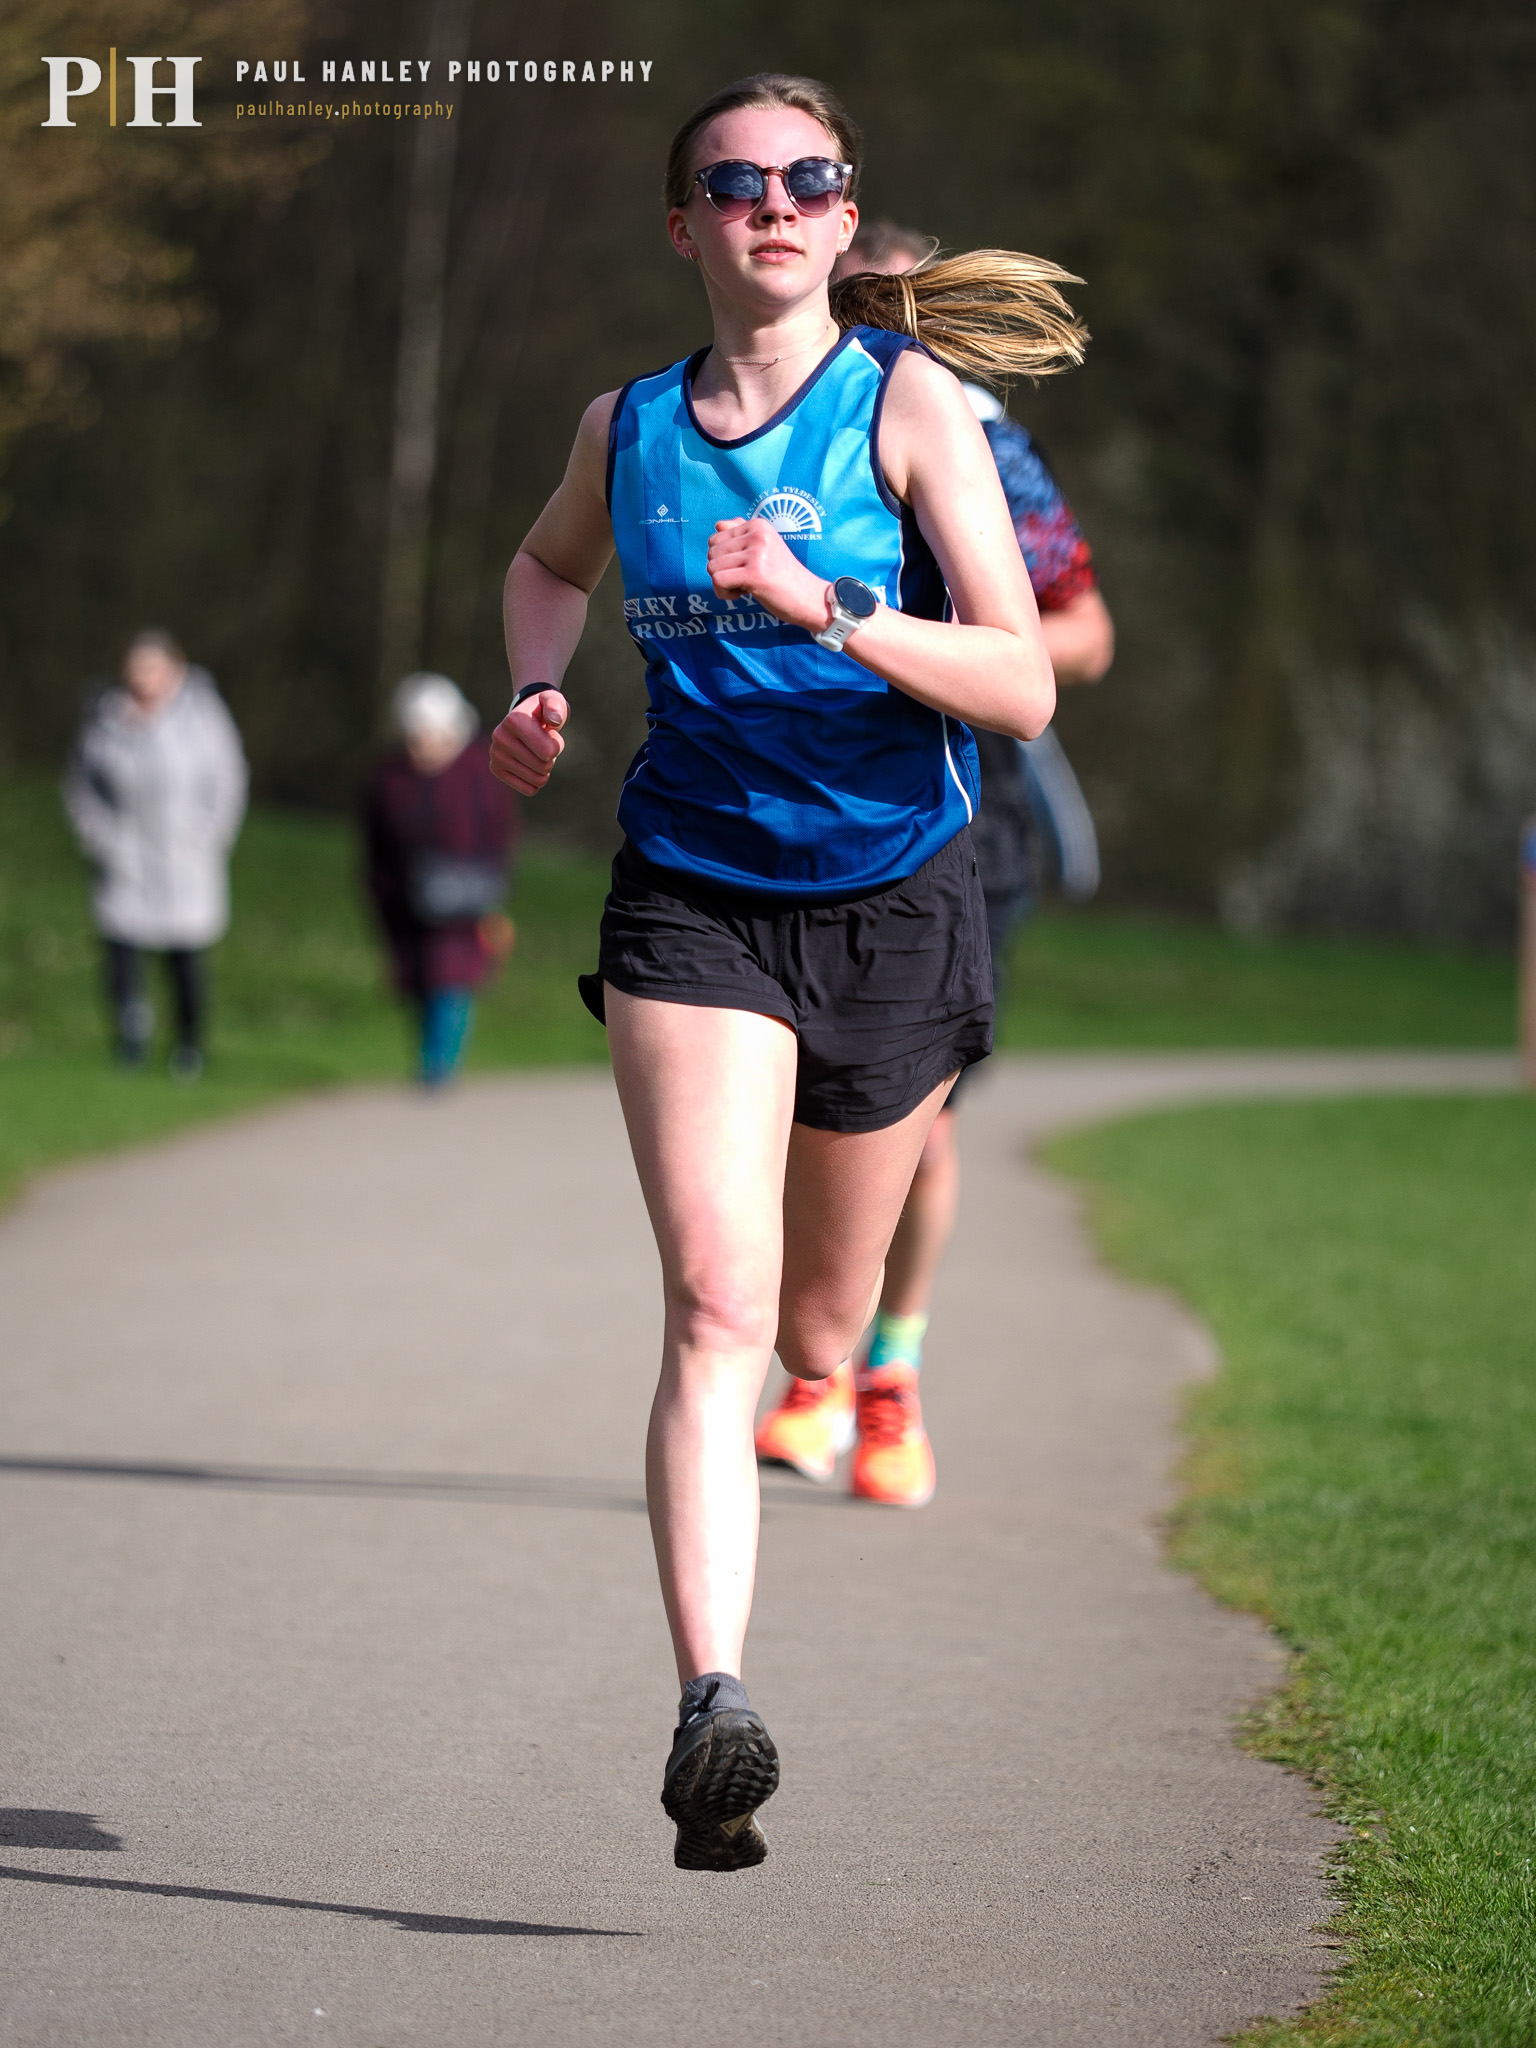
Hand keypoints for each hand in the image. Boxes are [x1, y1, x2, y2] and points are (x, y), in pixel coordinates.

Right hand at [489, 689, 566, 794]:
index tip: (549, 733)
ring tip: (537, 752)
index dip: (557, 745)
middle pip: (543, 767)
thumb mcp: (554, 701)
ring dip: (544, 769)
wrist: (526, 717)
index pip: (549, 752)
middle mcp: (499, 737)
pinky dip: (536, 781)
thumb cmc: (543, 710)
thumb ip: (556, 706)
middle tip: (543, 744)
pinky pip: (529, 789)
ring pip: (537, 780)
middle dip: (551, 758)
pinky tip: (531, 765)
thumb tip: (554, 721)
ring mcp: (495, 755)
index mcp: (513, 721)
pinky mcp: (496, 769)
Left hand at [706, 518, 827, 631]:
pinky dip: (723, 593)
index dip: (723, 558)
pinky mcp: (754, 573)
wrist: (808, 597)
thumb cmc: (783, 575)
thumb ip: (741, 534)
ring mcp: (757, 553)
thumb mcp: (764, 548)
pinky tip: (741, 594)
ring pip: (712, 567)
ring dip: (722, 583)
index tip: (743, 568)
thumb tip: (718, 525)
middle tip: (743, 579)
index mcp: (758, 525)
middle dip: (721, 570)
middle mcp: (757, 534)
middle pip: (712, 552)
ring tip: (744, 587)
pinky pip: (718, 580)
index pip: (716, 537)